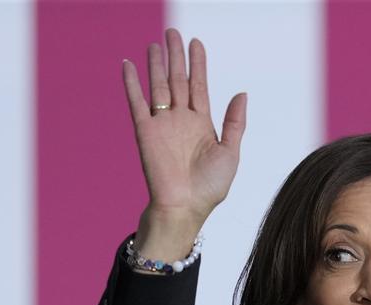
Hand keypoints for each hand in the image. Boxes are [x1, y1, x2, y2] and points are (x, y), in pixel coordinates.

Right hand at [122, 28, 245, 228]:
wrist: (185, 207)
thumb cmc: (210, 187)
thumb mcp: (230, 152)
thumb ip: (235, 122)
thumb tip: (241, 93)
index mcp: (202, 124)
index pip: (199, 86)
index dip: (198, 64)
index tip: (196, 42)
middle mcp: (181, 120)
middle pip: (178, 80)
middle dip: (176, 56)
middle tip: (173, 32)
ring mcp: (162, 124)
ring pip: (158, 85)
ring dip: (157, 64)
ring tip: (156, 43)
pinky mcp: (144, 131)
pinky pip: (137, 102)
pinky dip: (131, 83)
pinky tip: (128, 64)